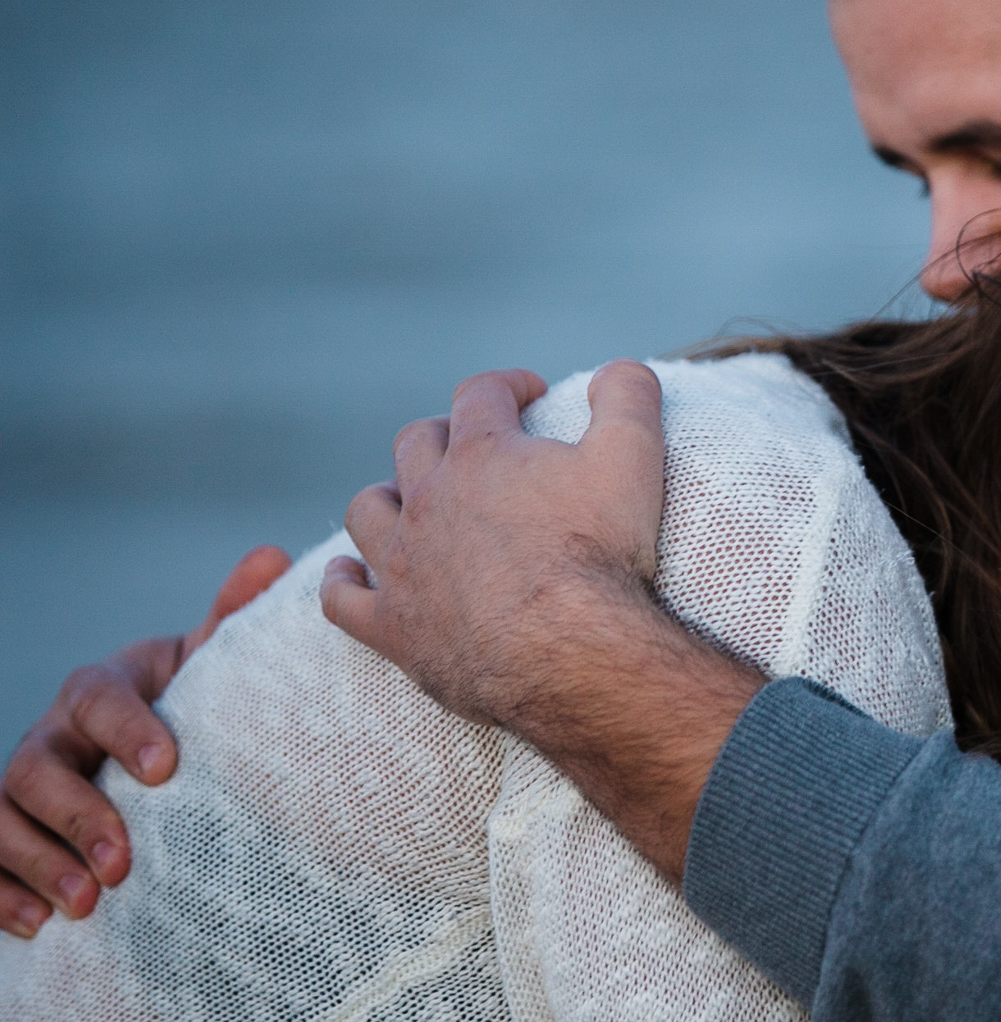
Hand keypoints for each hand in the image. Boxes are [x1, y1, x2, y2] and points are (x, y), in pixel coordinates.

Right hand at [0, 545, 290, 936]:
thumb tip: (273, 554)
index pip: (99, 697)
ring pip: (2, 815)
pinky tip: (33, 926)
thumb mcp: (205, 667)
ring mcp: (20, 786)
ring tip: (84, 905)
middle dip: (78, 814)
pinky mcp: (5, 833)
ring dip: (37, 861)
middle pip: (37, 766)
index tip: (166, 769)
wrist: (142, 751)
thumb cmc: (181, 707)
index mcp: (102, 690)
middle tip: (122, 862)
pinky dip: (0, 893)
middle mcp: (51, 734)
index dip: (127, 729)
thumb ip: (232, 619)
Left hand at [321, 361, 763, 879]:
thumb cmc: (601, 554)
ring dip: (387, 498)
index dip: (508, 385)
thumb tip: (620, 367)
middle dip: (446, 435)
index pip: (481, 394)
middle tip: (478, 449)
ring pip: (369, 510)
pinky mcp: (393, 627)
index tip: (531, 396)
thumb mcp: (635, 457)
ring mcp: (403, 564)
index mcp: (482, 454)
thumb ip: (628, 396)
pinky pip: (343, 600)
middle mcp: (429, 499)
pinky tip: (348, 575)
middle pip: (416, 444)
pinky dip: (343, 583)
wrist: (569, 653)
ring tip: (410, 502)